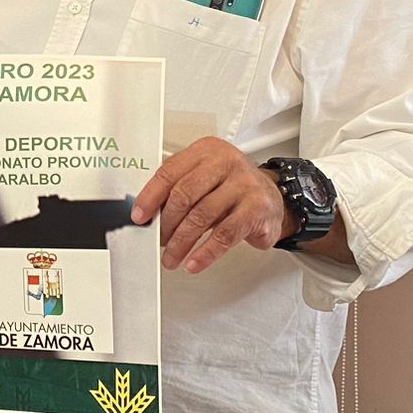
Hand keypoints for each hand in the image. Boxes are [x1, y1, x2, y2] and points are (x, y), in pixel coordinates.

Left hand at [130, 137, 293, 272]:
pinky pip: (225, 235)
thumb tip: (148, 214)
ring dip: (182, 242)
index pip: (170, 172)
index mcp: (206, 151)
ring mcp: (244, 184)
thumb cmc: (231, 187)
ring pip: (202, 216)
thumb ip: (178, 189)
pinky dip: (206, 252)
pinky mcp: (257, 209)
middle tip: (159, 241)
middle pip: (184, 194)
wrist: (272, 197)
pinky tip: (195, 262)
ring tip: (173, 257)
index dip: (150, 197)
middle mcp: (226, 162)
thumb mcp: (204, 178)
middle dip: (167, 223)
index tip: (140, 216)